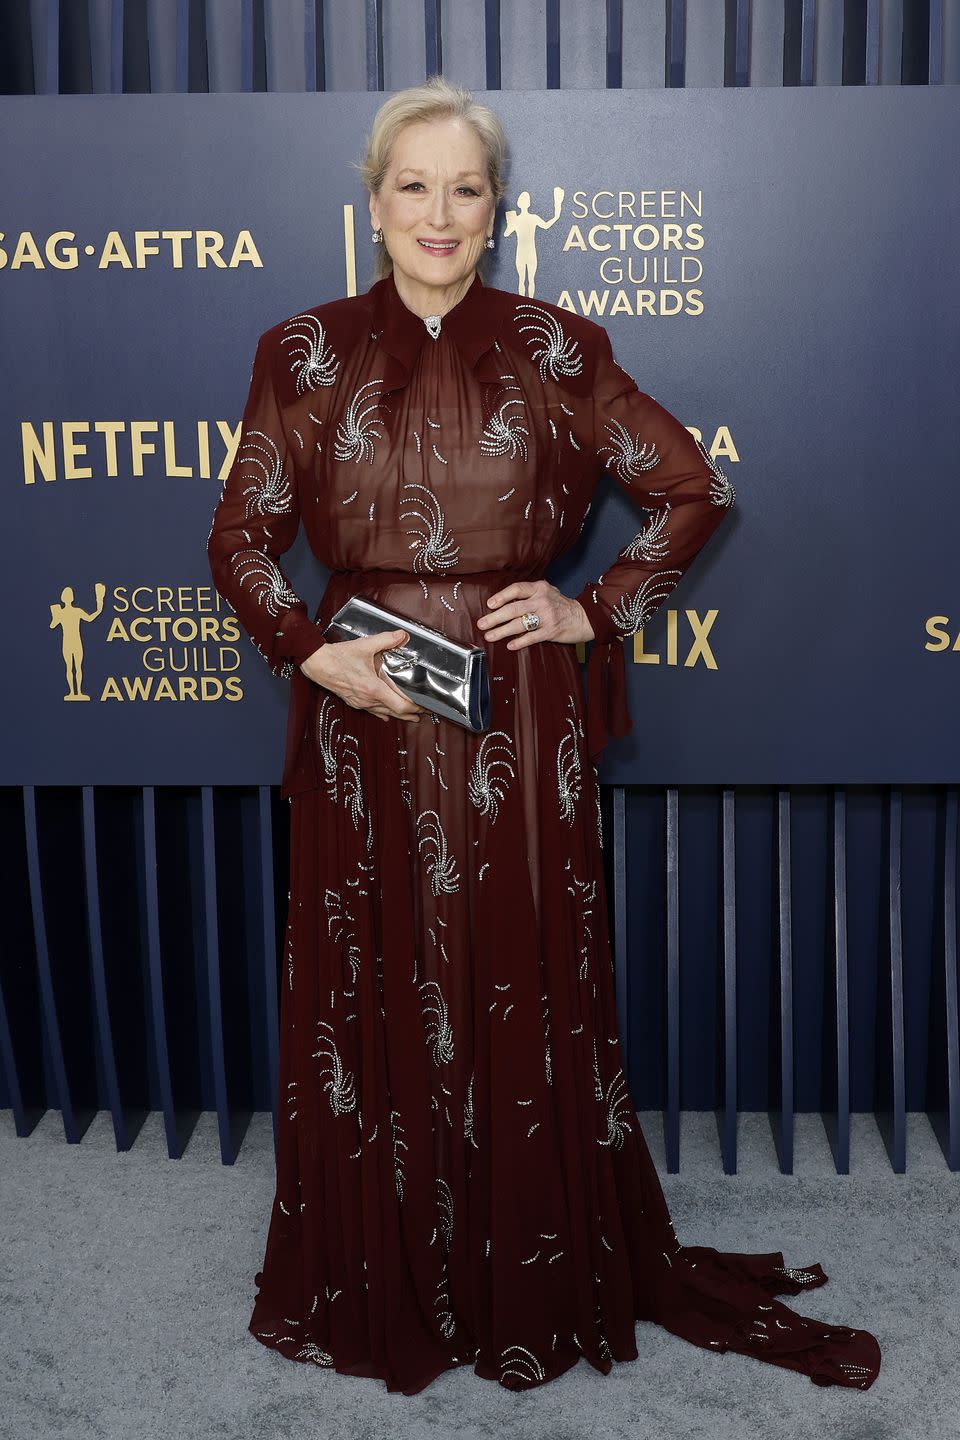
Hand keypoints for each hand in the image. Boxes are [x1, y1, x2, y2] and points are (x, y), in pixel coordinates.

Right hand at [299, 629, 428, 723]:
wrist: (317, 663)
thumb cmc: (338, 657)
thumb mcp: (366, 645)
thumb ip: (386, 639)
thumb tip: (402, 635)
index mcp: (374, 688)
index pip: (401, 706)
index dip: (415, 709)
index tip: (425, 707)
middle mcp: (368, 699)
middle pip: (395, 713)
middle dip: (411, 714)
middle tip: (423, 713)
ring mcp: (360, 702)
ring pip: (384, 714)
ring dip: (398, 715)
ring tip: (410, 716)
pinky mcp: (353, 702)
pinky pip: (372, 711)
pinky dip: (383, 713)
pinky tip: (386, 715)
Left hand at [474, 580, 594, 649]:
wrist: (584, 617)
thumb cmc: (561, 605)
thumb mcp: (547, 592)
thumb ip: (529, 594)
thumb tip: (504, 601)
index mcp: (540, 588)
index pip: (516, 589)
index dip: (501, 596)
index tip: (490, 604)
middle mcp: (542, 601)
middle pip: (514, 609)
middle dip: (495, 617)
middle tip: (482, 623)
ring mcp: (547, 616)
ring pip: (520, 624)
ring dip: (502, 631)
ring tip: (490, 636)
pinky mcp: (551, 631)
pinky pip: (531, 637)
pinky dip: (519, 642)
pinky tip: (509, 645)